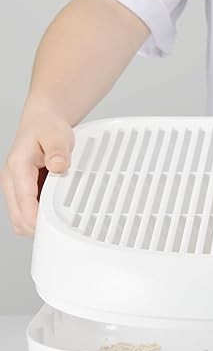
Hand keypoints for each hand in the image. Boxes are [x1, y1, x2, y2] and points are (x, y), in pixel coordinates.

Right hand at [1, 108, 73, 235]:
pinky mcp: (22, 191)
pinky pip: (27, 213)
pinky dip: (39, 218)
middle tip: (63, 229)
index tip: (56, 229)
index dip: (38, 221)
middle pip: (19, 219)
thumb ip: (58, 151)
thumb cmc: (48, 127)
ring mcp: (15, 188)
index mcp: (17, 168)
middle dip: (39, 228)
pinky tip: (55, 212)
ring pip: (21, 220)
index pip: (24, 204)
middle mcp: (11, 181)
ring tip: (60, 221)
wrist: (42, 121)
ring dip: (39, 224)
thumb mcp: (57, 135)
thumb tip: (58, 165)